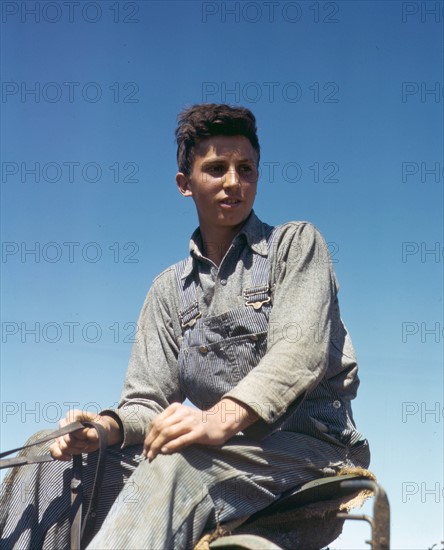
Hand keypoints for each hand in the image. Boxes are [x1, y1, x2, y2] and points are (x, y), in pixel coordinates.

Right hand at [49, 409, 121, 460]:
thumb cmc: (101, 427)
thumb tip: (90, 435)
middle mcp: (65, 422)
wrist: (100, 434)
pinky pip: (53, 450)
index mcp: (74, 414)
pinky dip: (60, 455)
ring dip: (74, 450)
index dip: (80, 433)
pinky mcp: (59, 443)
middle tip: (87, 443)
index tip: (88, 435)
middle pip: (67, 438)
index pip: (72, 425)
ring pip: (62, 446)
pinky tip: (69, 458)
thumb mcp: (103, 427)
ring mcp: (61, 433)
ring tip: (82, 447)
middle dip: (78, 444)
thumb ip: (96, 431)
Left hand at [143, 398, 258, 461]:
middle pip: (160, 427)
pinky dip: (171, 446)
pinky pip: (182, 439)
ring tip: (152, 455)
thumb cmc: (197, 423)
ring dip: (157, 446)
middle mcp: (182, 413)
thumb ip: (169, 424)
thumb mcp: (182, 418)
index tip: (145, 447)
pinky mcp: (199, 432)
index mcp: (176, 408)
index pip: (156, 422)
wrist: (219, 422)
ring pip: (168, 433)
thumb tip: (151, 438)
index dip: (148, 435)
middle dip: (150, 442)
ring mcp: (191, 422)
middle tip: (146, 454)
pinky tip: (165, 451)